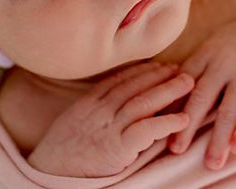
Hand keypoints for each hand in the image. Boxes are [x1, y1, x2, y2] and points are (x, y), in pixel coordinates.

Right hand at [27, 61, 194, 176]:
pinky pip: (146, 130)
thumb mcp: (73, 119)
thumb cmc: (59, 149)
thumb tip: (111, 100)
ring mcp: (109, 126)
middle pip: (135, 86)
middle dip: (159, 75)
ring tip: (187, 83)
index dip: (142, 70)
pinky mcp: (117, 147)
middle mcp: (101, 109)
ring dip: (168, 91)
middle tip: (179, 68)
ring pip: (143, 102)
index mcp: (90, 101)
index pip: (120, 79)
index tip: (158, 65)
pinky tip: (183, 119)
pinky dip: (166, 123)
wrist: (48, 171)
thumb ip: (92, 107)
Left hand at [168, 3, 235, 169]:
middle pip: (199, 98)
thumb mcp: (215, 45)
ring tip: (212, 161)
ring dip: (219, 138)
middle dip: (186, 125)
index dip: (168, 104)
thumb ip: (198, 65)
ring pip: (227, 109)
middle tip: (175, 149)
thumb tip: (173, 86)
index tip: (156, 123)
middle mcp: (220, 64)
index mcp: (204, 55)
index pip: (180, 82)